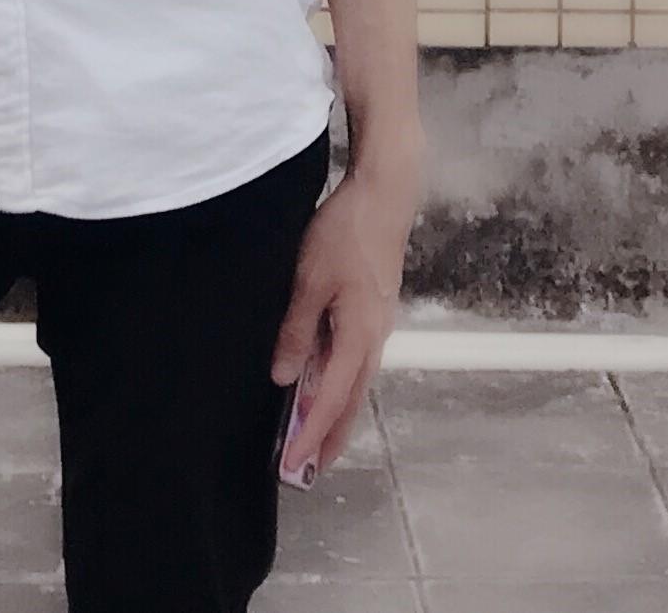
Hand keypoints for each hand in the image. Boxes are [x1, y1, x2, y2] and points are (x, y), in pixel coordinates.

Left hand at [269, 157, 418, 486]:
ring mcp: (377, 326)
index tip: (292, 465)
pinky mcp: (373, 311)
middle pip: (351, 402)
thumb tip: (283, 377)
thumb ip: (296, 330)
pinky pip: (357, 361)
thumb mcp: (308, 280)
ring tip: (314, 440)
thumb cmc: (346, 232)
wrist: (385, 195)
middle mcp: (374, 339)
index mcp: (359, 336)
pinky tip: (325, 386)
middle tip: (307, 471)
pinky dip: (340, 385)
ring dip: (335, 415)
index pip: (330, 400)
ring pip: (356, 384)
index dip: (310, 435)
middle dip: (329, 439)